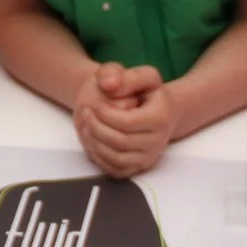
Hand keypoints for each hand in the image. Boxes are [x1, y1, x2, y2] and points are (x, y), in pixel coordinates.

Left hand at [75, 62, 172, 178]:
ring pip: (117, 158)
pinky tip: (93, 140)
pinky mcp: (140, 167)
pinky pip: (116, 170)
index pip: (126, 122)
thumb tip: (108, 85)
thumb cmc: (147, 92)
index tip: (92, 105)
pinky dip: (100, 157)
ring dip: (95, 143)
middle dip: (96, 128)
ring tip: (86, 127)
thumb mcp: (142, 76)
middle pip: (120, 142)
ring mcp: (149, 157)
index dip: (104, 115)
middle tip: (84, 114)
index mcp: (160, 117)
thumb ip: (125, 76)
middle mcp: (158, 141)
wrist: (162, 113)